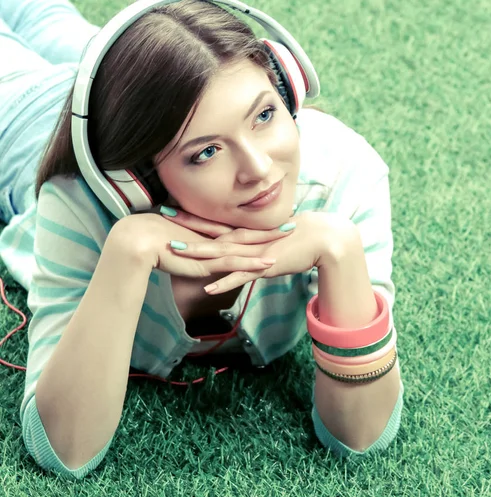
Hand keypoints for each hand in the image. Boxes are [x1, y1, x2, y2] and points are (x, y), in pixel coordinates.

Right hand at [108, 210, 290, 278]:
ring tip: (289, 239)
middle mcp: (213, 239)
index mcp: (208, 234)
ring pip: (246, 246)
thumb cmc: (152, 242)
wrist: (137, 241)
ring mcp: (212, 250)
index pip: (237, 229)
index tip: (272, 222)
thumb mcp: (177, 245)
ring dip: (268, 244)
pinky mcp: (206, 262)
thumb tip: (194, 250)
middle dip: (271, 230)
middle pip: (248, 234)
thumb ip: (190, 249)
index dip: (256, 226)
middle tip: (293, 224)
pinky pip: (234, 264)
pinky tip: (268, 265)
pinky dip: (252, 265)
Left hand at [167, 212, 359, 293]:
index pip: (214, 224)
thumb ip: (256, 242)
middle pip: (211, 234)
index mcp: (247, 232)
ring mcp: (254, 253)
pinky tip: (207, 288)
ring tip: (174, 252)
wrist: (322, 238)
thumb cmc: (299, 238)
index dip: (192, 218)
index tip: (171, 211)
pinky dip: (223, 282)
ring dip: (197, 254)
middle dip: (185, 228)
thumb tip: (245, 245)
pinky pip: (240, 277)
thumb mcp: (272, 239)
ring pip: (220, 253)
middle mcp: (247, 240)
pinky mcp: (264, 266)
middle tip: (160, 220)